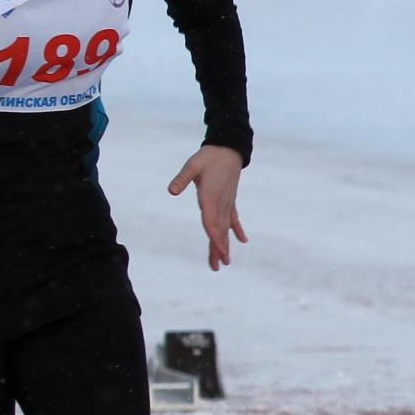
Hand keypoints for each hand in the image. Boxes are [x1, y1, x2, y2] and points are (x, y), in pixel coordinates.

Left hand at [168, 145, 247, 270]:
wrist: (229, 148)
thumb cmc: (209, 157)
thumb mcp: (192, 165)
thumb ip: (182, 178)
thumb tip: (171, 191)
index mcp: (211, 197)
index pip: (212, 222)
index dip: (215, 238)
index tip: (219, 252)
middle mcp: (221, 203)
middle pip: (219, 230)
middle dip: (219, 248)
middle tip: (218, 266)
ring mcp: (227, 202)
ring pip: (226, 227)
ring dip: (225, 244)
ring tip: (225, 261)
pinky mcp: (229, 199)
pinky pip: (234, 217)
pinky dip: (237, 229)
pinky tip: (242, 240)